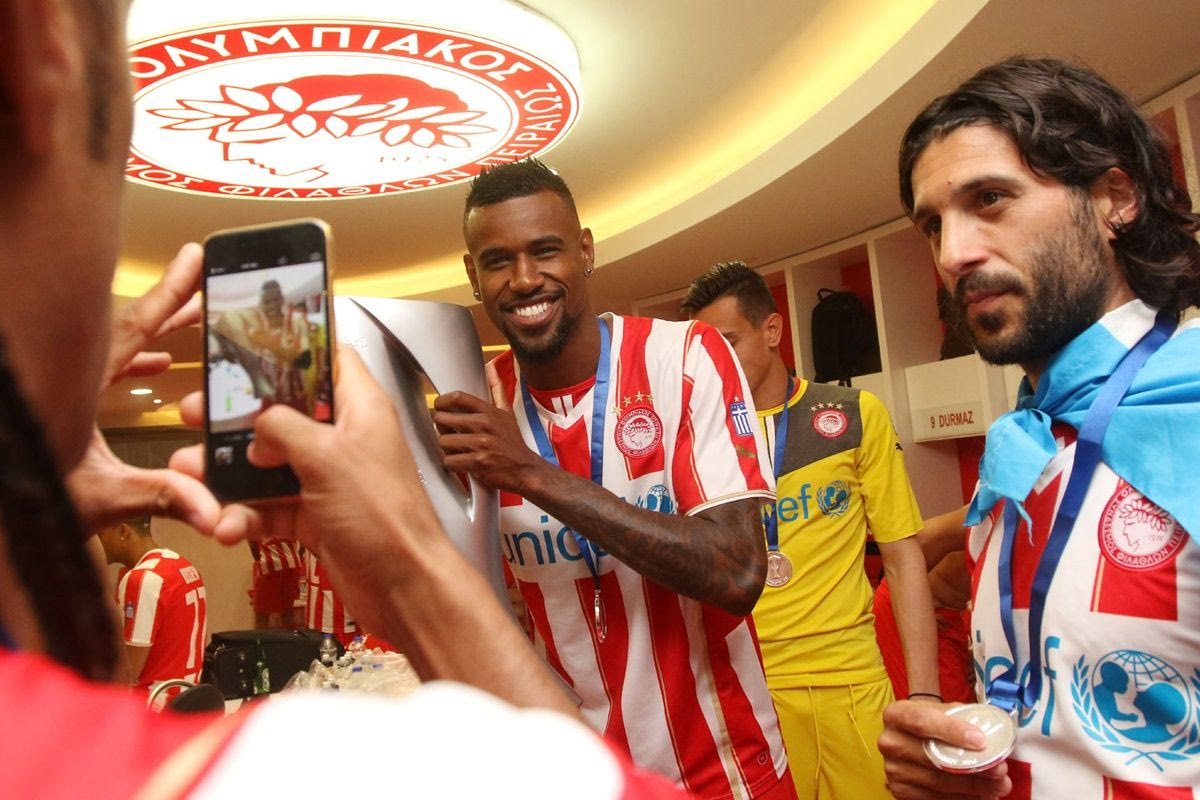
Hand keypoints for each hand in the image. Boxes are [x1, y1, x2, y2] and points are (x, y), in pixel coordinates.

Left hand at [67, 243, 219, 532]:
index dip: (167, 293)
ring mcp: (59, 383)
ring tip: (187, 321)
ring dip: (152, 332)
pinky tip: (156, 366)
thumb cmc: (28, 501)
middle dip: (168, 307)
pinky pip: (101, 364)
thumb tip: (211, 508)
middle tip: (202, 284)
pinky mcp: (59, 400)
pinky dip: (133, 359)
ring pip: (110, 344)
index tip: (192, 259)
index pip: (130, 328)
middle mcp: (64, 375)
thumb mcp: (100, 497)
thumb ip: (158, 495)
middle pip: (123, 327)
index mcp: (74, 384)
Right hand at [172, 346, 451, 636]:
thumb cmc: (381, 513)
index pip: (329, 360)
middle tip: (194, 415)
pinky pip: (271, 508)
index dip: (290, 352)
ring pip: (269, 465)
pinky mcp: (316, 518)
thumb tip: (256, 427)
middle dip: (236, 418)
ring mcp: (329, 480)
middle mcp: (345, 439)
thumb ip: (283, 428)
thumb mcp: (326, 456)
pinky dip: (245, 516)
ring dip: (228, 473)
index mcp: (360, 408)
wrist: (403, 586)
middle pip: (284, 414)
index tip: (244, 353)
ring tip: (188, 474)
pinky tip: (224, 526)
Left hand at [432, 363, 543, 493]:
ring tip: (457, 449)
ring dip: (447, 448)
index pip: (457, 397)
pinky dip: (452, 463)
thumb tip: (491, 366)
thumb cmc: (512, 442)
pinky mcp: (478, 462)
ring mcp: (482, 444)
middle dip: (442, 428)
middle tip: (449, 433)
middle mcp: (485, 425)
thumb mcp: (506, 413)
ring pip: (443, 441)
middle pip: (443, 419)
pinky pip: (449, 461)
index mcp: (490, 411)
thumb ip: (497, 389)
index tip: (440, 408)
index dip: (441, 402)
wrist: (525, 469)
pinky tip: (461, 462)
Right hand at [878, 700, 1011, 798]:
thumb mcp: (943, 710)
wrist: (912, 739)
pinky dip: (963, 799)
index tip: (981, 740)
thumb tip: (991, 733)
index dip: (952, 731)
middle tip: (1000, 769)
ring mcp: (893, 770)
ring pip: (938, 782)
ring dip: (974, 787)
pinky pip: (936, 799)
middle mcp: (889, 742)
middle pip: (933, 758)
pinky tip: (982, 795)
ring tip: (999, 785)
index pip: (922, 722)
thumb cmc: (933, 723)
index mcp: (896, 715)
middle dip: (972, 766)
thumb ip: (962, 717)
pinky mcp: (900, 791)